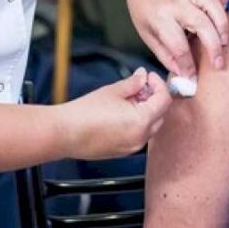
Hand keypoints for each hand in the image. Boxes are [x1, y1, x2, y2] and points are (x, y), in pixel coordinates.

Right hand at [58, 68, 172, 159]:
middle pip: (160, 114)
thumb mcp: (113, 91)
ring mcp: (132, 147)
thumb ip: (133, 83)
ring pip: (150, 126)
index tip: (150, 77)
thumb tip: (143, 76)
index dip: (159, 85)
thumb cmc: (85, 112)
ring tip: (129, 98)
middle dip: (154, 97)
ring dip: (146, 110)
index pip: (164, 101)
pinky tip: (122, 112)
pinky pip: (139, 135)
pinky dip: (137, 122)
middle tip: (141, 85)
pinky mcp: (123, 151)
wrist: (64, 133)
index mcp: (141, 121)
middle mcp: (141, 138)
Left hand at [122, 0, 228, 75]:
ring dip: (222, 24)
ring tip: (225, 41)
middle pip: (201, 24)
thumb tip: (184, 75)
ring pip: (212, 4)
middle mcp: (176, 3)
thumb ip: (166, 55)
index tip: (193, 78)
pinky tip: (226, 7)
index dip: (187, 65)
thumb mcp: (147, 34)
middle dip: (213, 47)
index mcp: (160, 18)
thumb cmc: (145, 10)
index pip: (178, 45)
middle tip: (219, 64)